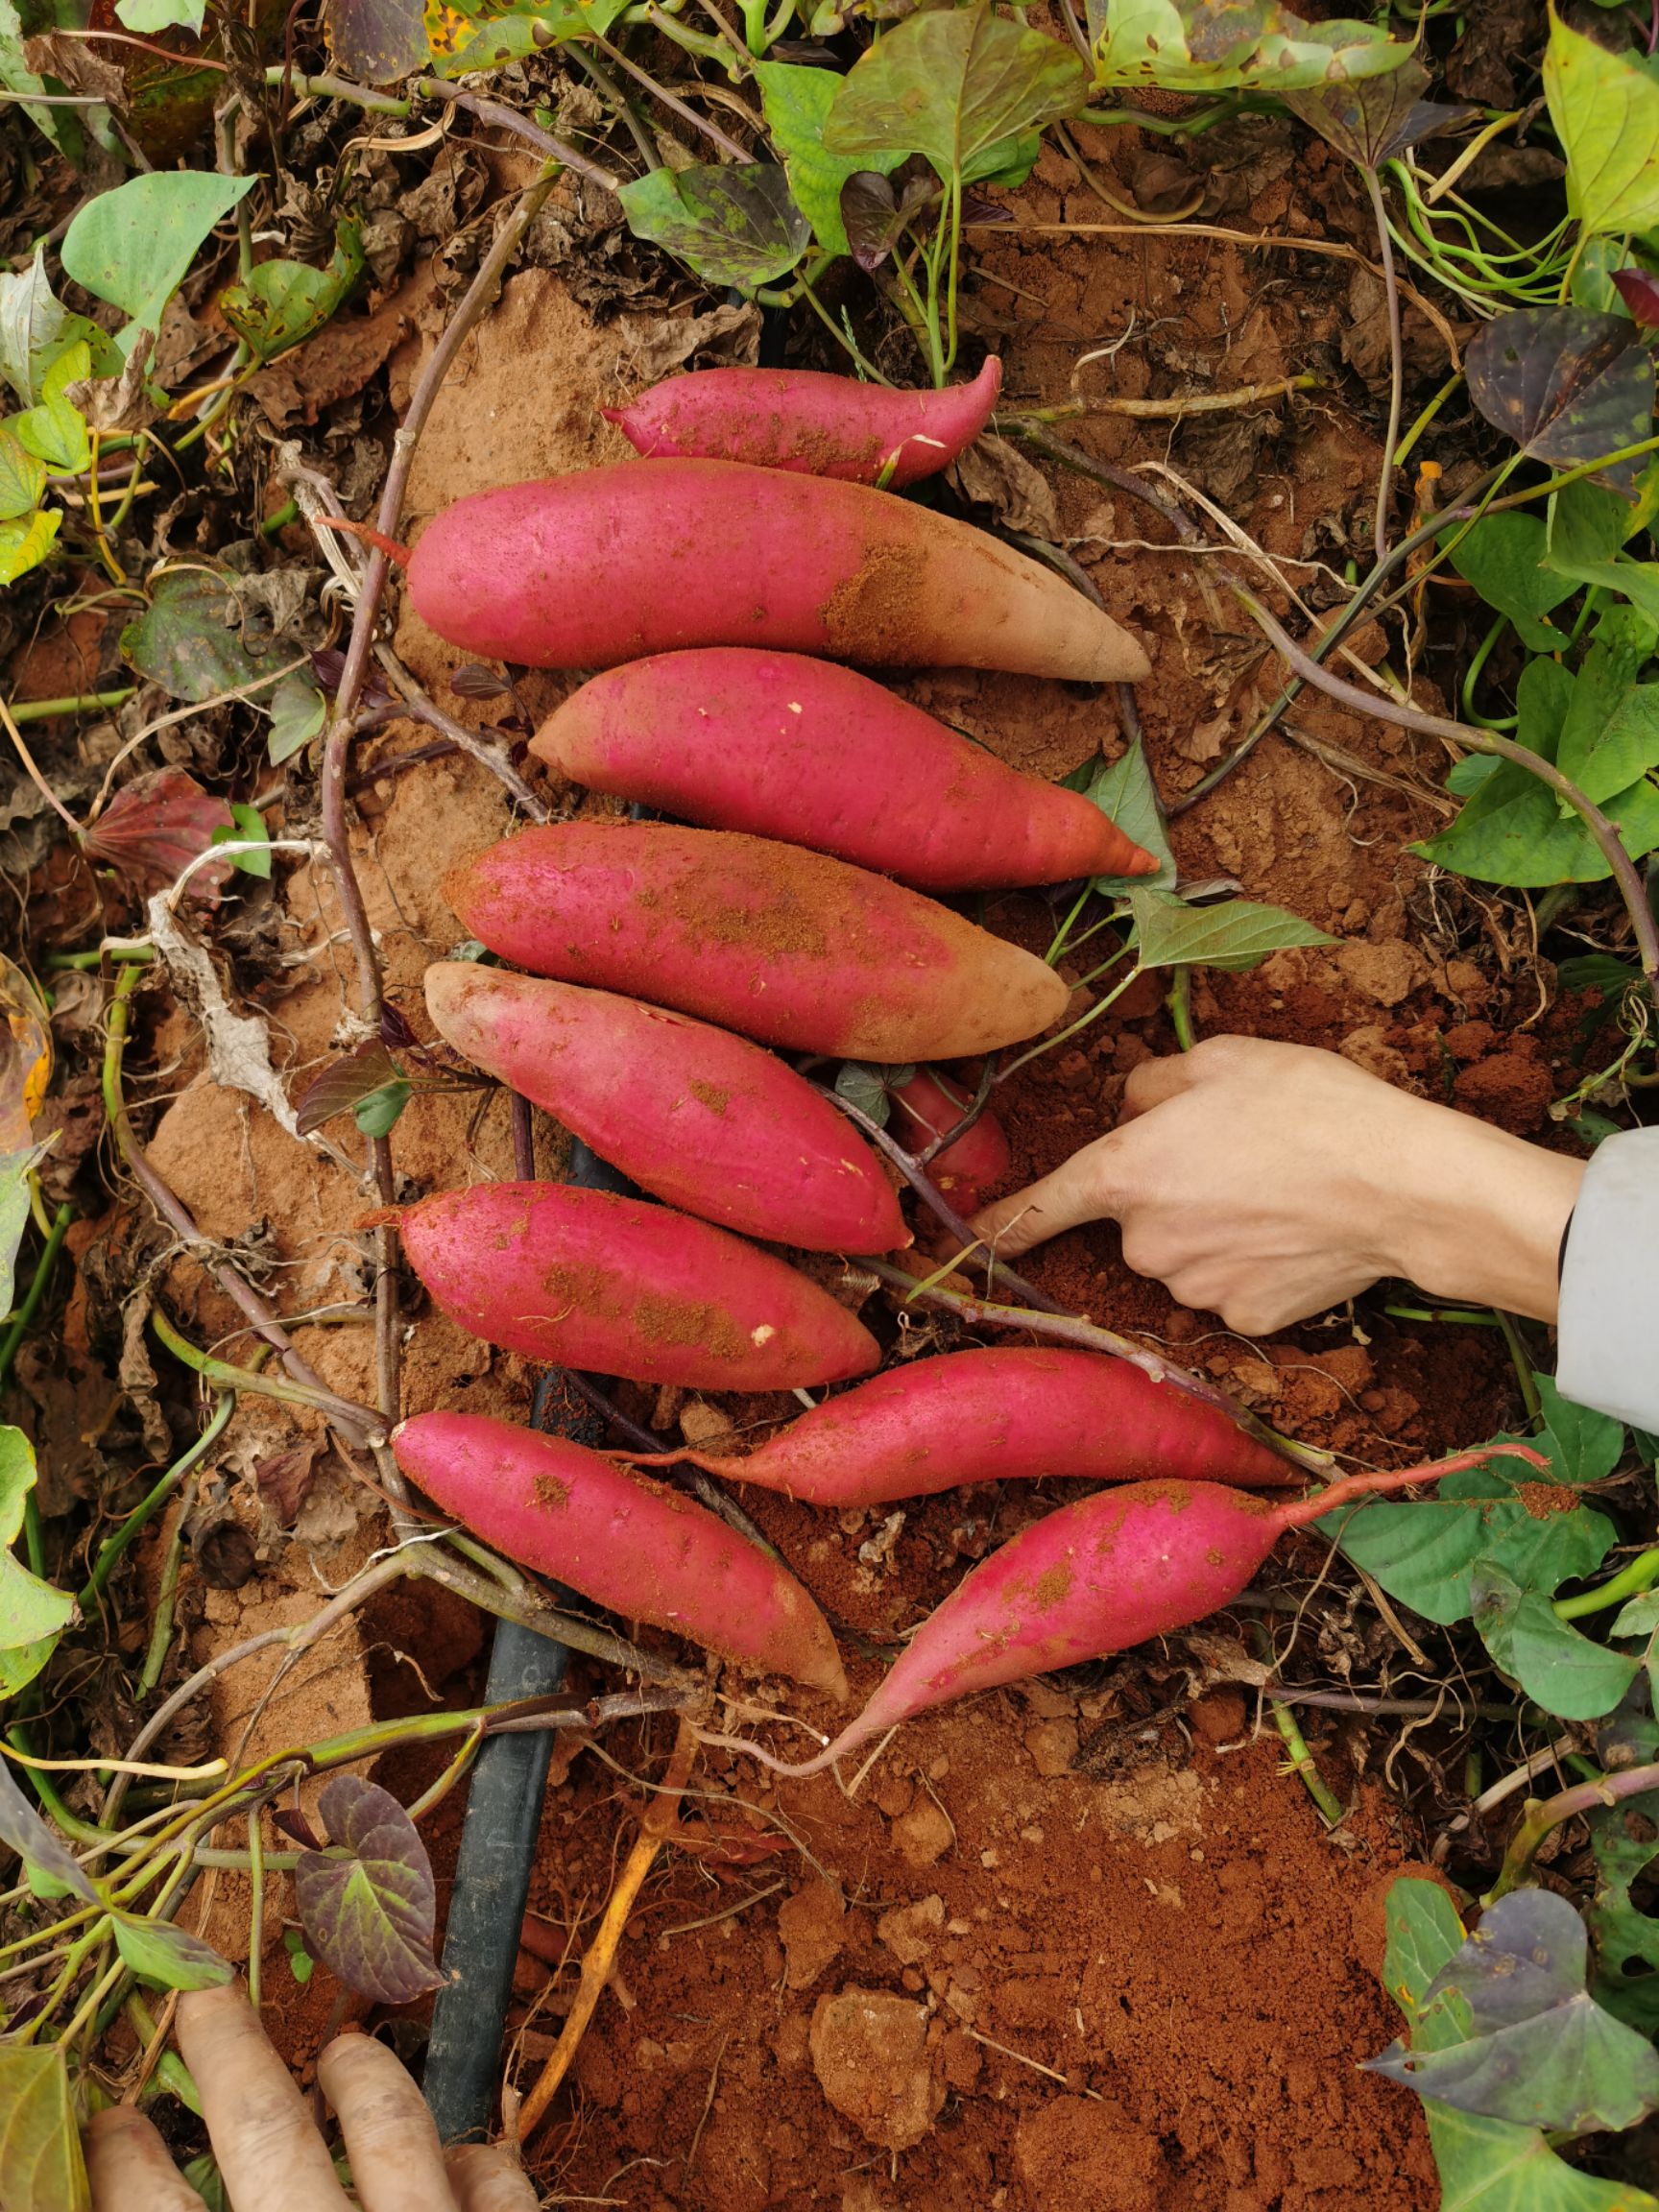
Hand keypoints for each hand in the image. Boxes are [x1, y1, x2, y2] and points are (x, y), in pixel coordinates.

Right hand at [85, 1984, 533, 2211]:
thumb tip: (178, 2203)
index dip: (126, 2164)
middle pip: (264, 2134)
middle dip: (230, 2055)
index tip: (113, 2122)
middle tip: (207, 2000)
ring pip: (392, 2129)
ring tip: (346, 2052)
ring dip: (365, 2078)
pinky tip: (463, 2155)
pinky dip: (478, 2165)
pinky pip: (499, 2187)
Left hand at [969, 1035, 1582, 1335]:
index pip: (1039, 1207)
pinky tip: (1298, 1235)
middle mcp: (1144, 1240)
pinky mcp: (1243, 1320)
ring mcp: (1193, 1287)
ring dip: (1213, 1231)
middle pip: (1135, 1222)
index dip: (1002, 1221)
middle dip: (1170, 1197)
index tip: (974, 1236)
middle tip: (1239, 1160)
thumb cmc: (1311, 1106)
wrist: (1401, 1184)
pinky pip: (1230, 1287)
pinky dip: (1254, 1265)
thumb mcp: (1223, 1060)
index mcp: (1124, 1171)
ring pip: (1183, 1257)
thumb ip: (1156, 1084)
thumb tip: (1136, 1106)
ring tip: (1279, 1192)